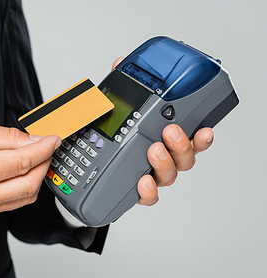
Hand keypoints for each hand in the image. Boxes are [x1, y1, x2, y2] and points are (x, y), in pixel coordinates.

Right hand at [0, 122, 60, 216]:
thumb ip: (7, 137)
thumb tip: (35, 141)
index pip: (23, 162)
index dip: (43, 149)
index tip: (53, 139)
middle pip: (29, 183)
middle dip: (44, 163)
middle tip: (47, 147)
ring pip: (26, 196)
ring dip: (37, 176)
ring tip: (36, 158)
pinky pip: (15, 203)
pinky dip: (26, 187)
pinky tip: (23, 172)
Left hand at [110, 57, 213, 205]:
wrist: (90, 168)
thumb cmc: (112, 138)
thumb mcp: (116, 108)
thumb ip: (123, 86)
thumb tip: (120, 64)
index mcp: (164, 140)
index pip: (192, 139)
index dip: (202, 137)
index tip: (204, 129)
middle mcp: (163, 159)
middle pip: (185, 158)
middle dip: (181, 145)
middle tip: (169, 132)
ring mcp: (151, 176)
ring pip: (169, 175)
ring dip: (164, 162)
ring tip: (153, 150)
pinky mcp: (135, 191)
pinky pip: (148, 196)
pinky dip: (148, 191)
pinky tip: (142, 181)